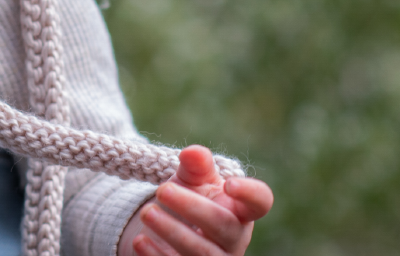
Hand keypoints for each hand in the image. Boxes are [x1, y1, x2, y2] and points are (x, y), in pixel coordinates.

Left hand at [118, 145, 272, 255]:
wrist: (169, 225)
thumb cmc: (189, 196)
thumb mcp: (192, 177)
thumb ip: (195, 164)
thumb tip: (191, 153)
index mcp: (240, 209)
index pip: (259, 201)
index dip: (250, 194)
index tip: (229, 184)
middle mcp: (234, 238)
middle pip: (224, 226)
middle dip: (192, 208)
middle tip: (162, 191)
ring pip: (203, 254)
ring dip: (172, 233)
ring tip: (147, 213)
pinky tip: (140, 240)